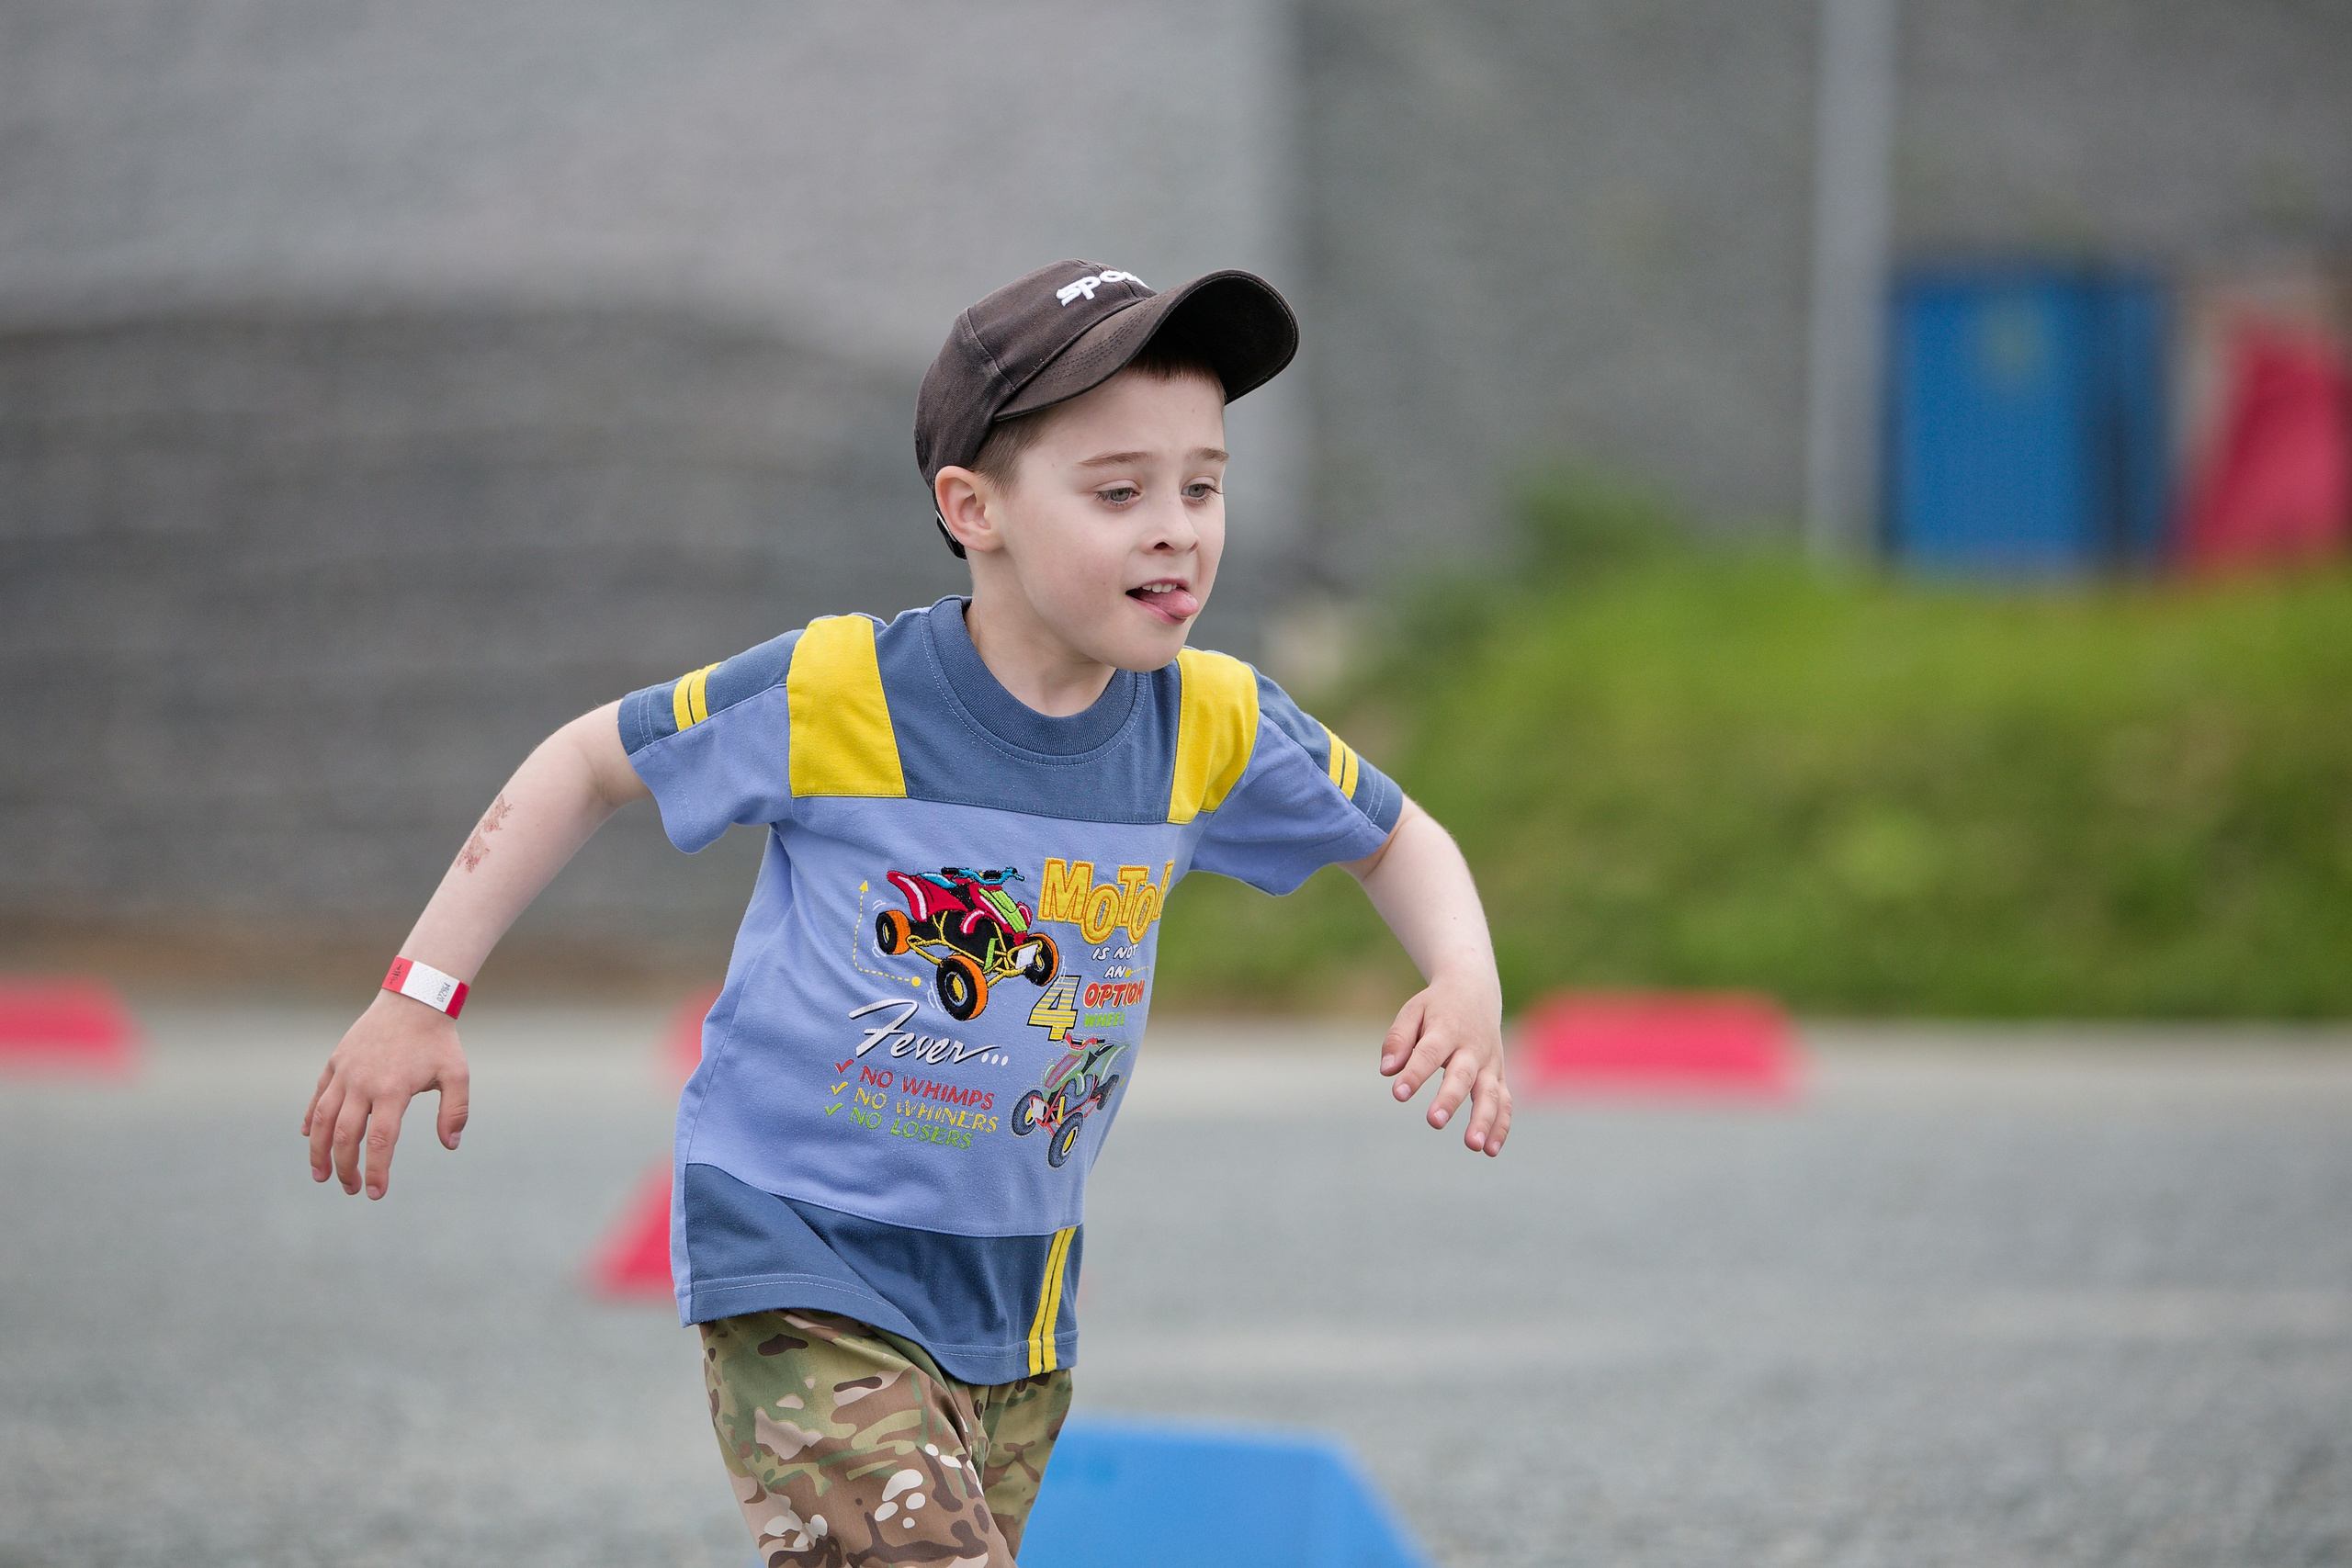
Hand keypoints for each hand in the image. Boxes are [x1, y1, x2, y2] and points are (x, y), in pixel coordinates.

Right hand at [302, 989, 470, 1197]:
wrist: (414, 999)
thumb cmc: (438, 1040)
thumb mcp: (457, 1073)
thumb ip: (455, 1110)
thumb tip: (451, 1145)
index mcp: (392, 1090)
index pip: (379, 1142)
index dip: (376, 1171)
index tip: (375, 1194)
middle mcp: (362, 1083)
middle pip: (345, 1137)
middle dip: (345, 1168)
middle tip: (351, 1189)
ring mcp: (345, 1072)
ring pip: (322, 1120)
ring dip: (318, 1151)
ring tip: (320, 1175)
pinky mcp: (335, 1062)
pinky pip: (318, 1096)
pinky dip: (310, 1119)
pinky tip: (308, 1137)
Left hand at [1379, 972, 1511, 1155]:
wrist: (1475, 990)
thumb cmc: (1437, 1006)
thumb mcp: (1413, 1011)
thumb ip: (1398, 1039)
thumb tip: (1387, 1071)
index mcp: (1447, 1028)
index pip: (1429, 1053)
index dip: (1415, 1073)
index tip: (1399, 1093)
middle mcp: (1472, 1048)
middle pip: (1462, 1076)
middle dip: (1449, 1099)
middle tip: (1433, 1121)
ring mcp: (1489, 1063)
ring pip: (1491, 1093)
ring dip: (1484, 1119)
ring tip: (1473, 1145)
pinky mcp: (1499, 1076)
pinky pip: (1505, 1102)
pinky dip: (1502, 1125)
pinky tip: (1490, 1150)